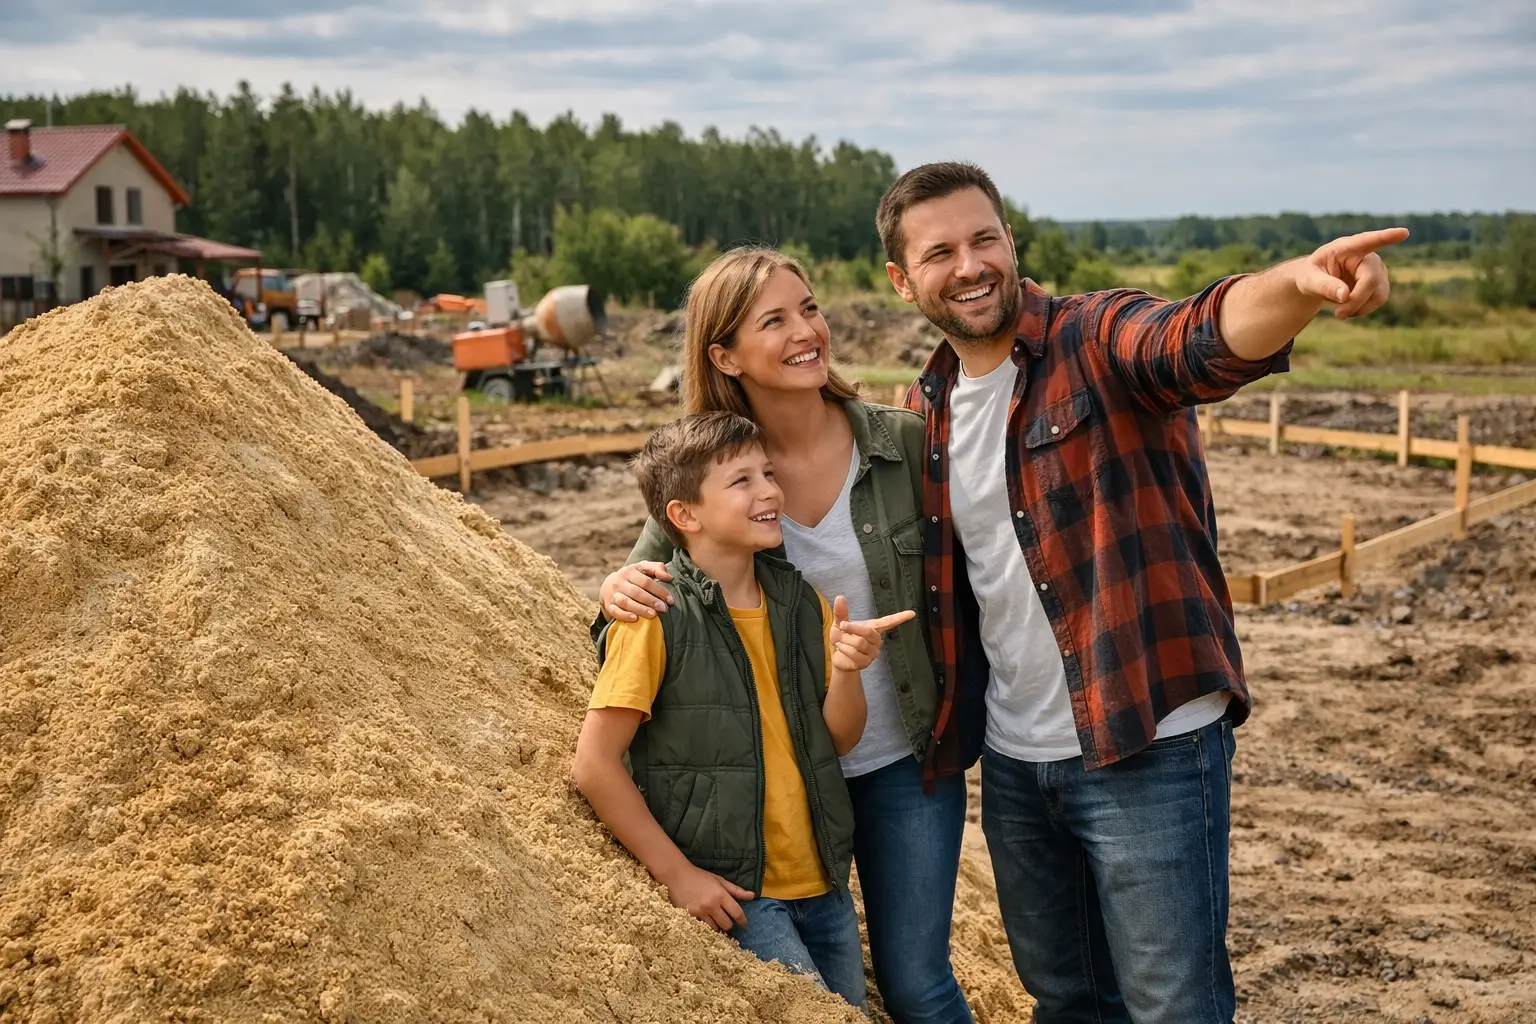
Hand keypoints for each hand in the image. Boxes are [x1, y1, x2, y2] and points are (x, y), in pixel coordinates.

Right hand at [600, 561, 673, 621]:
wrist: (608, 585)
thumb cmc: (632, 578)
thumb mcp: (643, 568)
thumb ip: (657, 568)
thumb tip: (669, 577)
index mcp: (629, 571)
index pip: (646, 581)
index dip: (659, 591)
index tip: (670, 600)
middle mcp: (619, 582)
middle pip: (636, 592)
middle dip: (651, 601)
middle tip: (664, 609)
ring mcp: (612, 594)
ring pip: (626, 602)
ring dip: (640, 609)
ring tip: (653, 615)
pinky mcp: (608, 605)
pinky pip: (615, 611)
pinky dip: (624, 615)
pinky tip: (635, 619)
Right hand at [661, 864, 753, 931]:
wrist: (677, 876)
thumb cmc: (699, 876)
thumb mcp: (719, 880)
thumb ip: (736, 890)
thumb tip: (752, 896)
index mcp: (720, 895)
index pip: (737, 913)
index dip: (743, 921)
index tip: (745, 925)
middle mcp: (711, 905)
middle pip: (727, 925)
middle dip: (729, 924)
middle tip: (726, 921)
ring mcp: (699, 912)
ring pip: (714, 929)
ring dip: (717, 926)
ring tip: (715, 922)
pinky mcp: (689, 917)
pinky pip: (702, 928)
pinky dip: (705, 926)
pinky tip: (704, 922)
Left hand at [829, 595, 916, 672]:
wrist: (838, 657)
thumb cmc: (842, 638)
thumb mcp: (840, 623)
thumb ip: (841, 612)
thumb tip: (840, 597)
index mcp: (873, 628)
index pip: (889, 622)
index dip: (900, 617)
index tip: (912, 613)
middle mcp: (876, 640)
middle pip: (869, 632)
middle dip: (853, 627)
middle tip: (842, 625)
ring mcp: (873, 652)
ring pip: (860, 643)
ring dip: (845, 640)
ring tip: (840, 640)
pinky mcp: (866, 663)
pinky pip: (855, 654)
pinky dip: (844, 649)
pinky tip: (841, 649)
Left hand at [1293, 227, 1408, 319]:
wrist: (1318, 280)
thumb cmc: (1312, 275)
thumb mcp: (1309, 280)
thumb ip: (1324, 286)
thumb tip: (1345, 296)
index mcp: (1347, 247)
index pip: (1367, 241)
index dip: (1386, 237)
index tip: (1403, 233)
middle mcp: (1367, 256)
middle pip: (1371, 280)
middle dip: (1356, 301)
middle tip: (1338, 315)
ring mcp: (1377, 269)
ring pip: (1379, 294)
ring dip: (1360, 308)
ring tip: (1340, 312)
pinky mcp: (1381, 282)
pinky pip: (1379, 300)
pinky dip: (1363, 309)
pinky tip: (1350, 308)